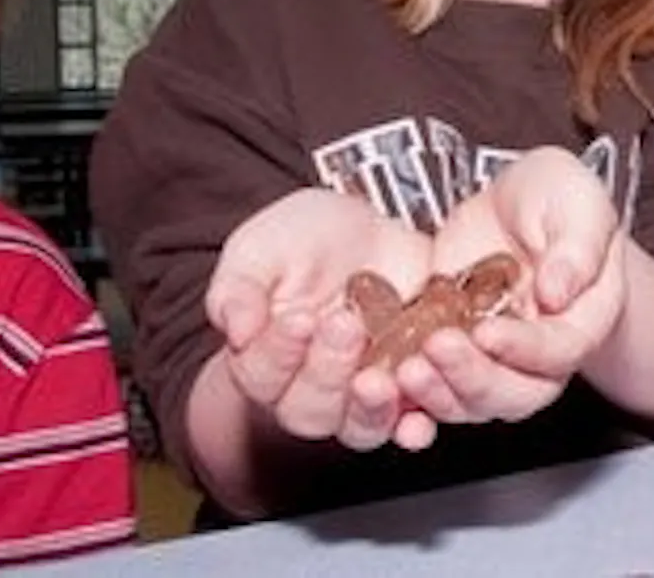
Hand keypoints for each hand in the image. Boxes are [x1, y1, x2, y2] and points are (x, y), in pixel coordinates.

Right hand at [206, 188, 431, 451]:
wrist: (377, 227)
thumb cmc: (311, 238)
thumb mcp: (265, 247)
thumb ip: (240, 287)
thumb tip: (236, 330)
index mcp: (265, 360)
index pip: (261, 376)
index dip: (278, 353)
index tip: (299, 318)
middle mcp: (312, 388)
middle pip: (310, 409)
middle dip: (327, 370)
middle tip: (345, 324)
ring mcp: (363, 394)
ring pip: (360, 426)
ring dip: (371, 407)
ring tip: (380, 375)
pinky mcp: (412, 387)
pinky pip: (413, 420)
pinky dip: (415, 424)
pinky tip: (418, 417)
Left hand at [392, 147, 626, 441]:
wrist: (513, 204)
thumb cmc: (553, 199)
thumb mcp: (575, 203)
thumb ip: (577, 246)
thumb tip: (559, 292)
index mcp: (582, 319)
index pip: (559, 350)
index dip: (525, 348)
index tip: (488, 332)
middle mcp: (540, 354)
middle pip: (514, 393)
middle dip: (474, 378)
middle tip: (438, 347)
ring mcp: (492, 360)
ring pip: (470, 401)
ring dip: (438, 393)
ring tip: (405, 370)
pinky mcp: (450, 355)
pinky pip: (431, 390)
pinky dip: (406, 399)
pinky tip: (382, 386)